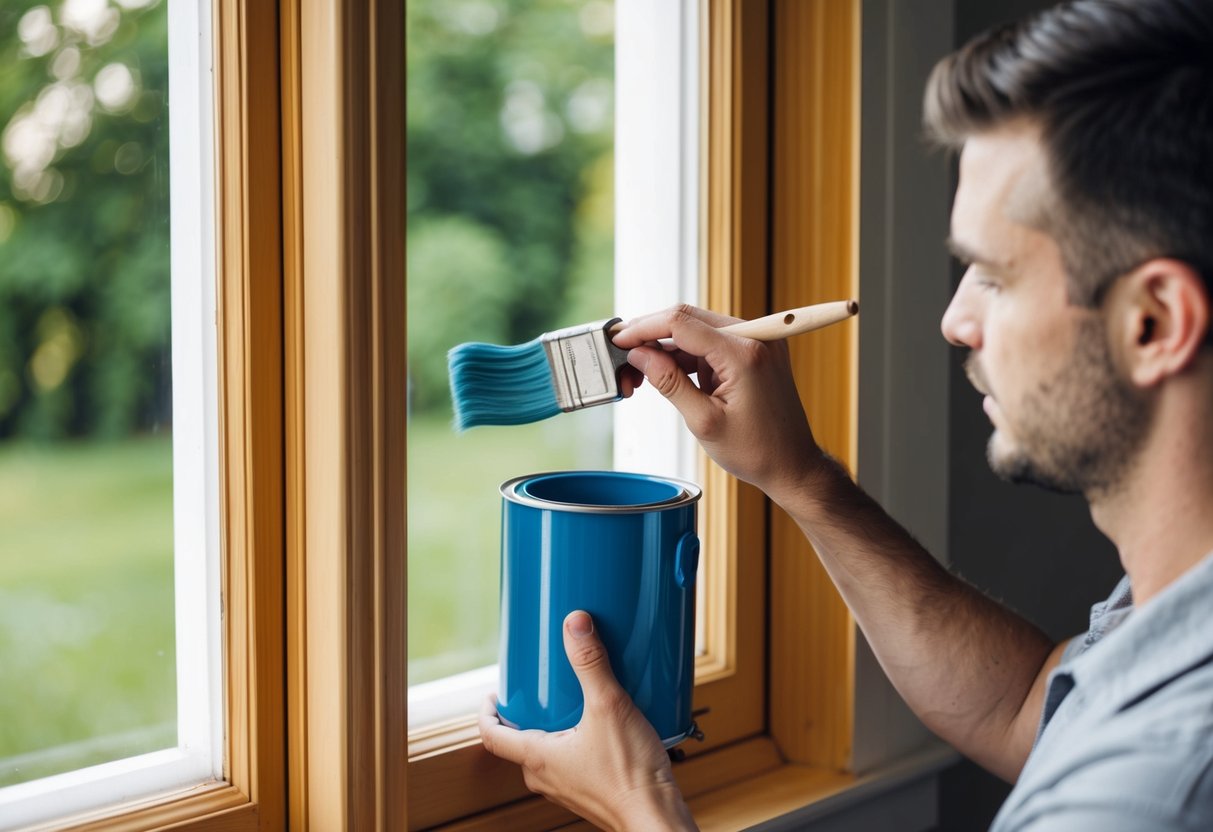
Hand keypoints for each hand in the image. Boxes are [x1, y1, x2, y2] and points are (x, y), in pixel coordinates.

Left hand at [479, 611, 697, 831]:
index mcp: (537, 758)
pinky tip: (605, 724)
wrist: (656, 818)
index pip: (492, 735)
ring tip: (576, 699)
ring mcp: (567, 786)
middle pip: (520, 740)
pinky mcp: (590, 790)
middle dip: (529, 711)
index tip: (495, 691)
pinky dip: (578, 739)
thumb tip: (574, 623)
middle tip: (543, 686)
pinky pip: (572, 760)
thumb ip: (591, 663)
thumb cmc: (629, 775)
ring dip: (556, 725)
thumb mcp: (608, 707)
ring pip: (548, 751)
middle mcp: (545, 776)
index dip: (488, 710)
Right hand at [613, 305, 823, 499]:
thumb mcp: (704, 422)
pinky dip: (685, 356)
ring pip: (696, 330)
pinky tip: (665, 374)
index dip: (643, 328)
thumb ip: (669, 383)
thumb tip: (639, 355)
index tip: (618, 340)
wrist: (793, 464)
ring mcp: (756, 341)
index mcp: (744, 353)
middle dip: (651, 336)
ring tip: (640, 375)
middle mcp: (755, 337)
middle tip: (622, 359)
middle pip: (687, 319)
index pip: (681, 322)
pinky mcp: (753, 351)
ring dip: (666, 348)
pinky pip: (710, 343)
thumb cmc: (756, 450)